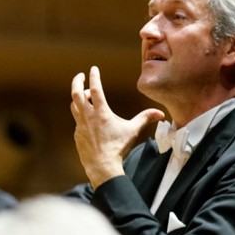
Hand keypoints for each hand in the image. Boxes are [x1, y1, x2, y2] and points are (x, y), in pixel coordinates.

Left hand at [70, 66, 164, 188]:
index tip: (93, 69)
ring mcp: (80, 126)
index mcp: (101, 112)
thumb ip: (145, 119)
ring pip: (74, 106)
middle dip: (77, 81)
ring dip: (78, 99)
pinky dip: (81, 116)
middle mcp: (88, 116)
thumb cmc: (118, 148)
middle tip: (80, 75)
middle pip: (76, 93)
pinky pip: (77, 121)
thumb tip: (160, 114)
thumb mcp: (133, 131)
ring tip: (83, 96)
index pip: (95, 88)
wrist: (102, 166)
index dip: (94, 76)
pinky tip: (87, 119)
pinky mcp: (78, 135)